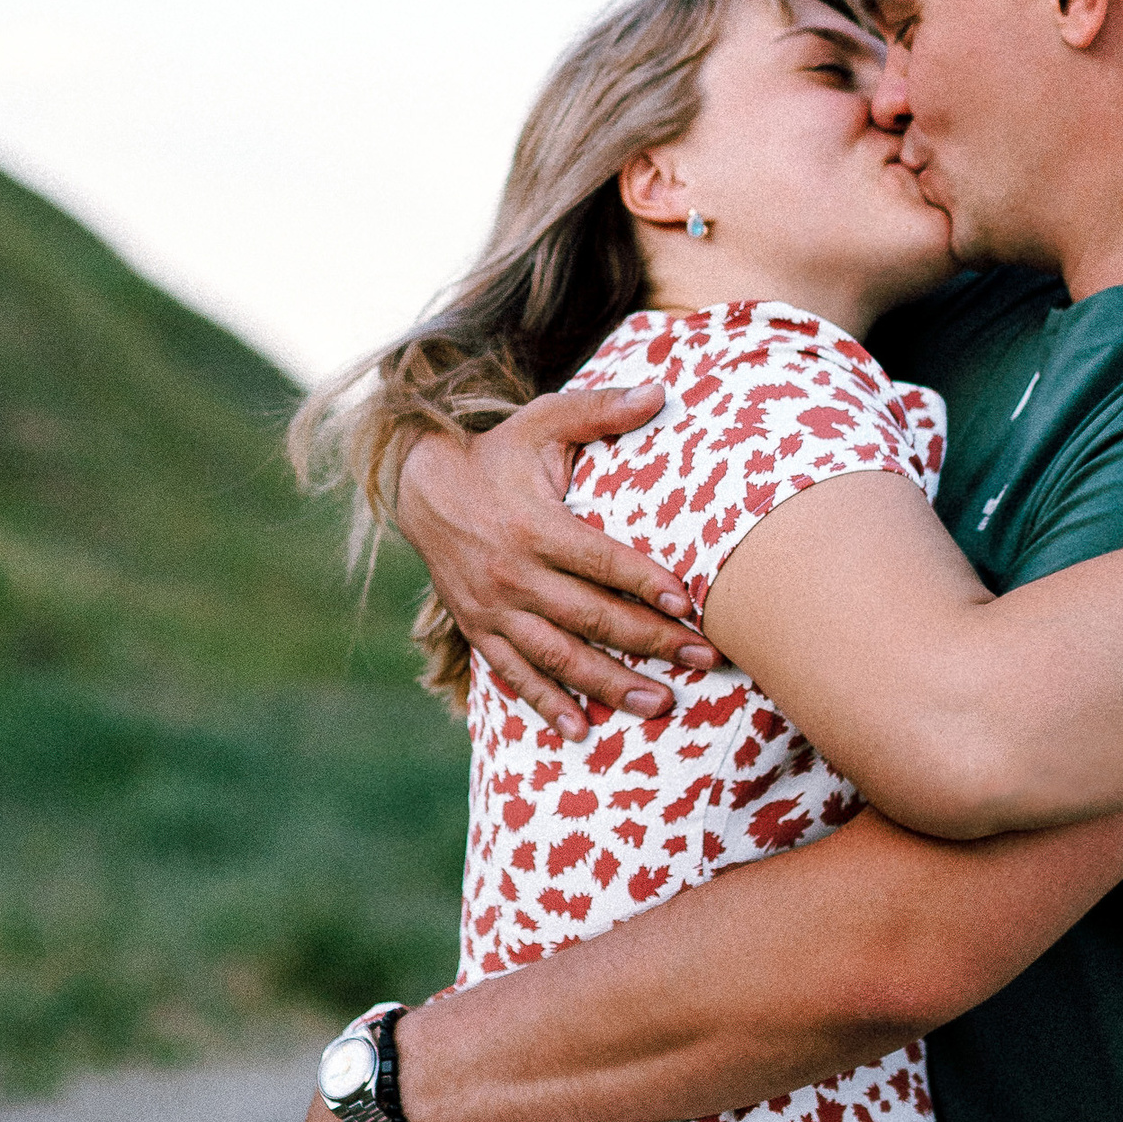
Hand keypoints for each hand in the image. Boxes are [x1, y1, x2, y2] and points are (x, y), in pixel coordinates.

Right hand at [396, 390, 718, 737]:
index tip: (690, 604)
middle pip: (590, 616)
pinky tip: (583, 730)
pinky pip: (514, 675)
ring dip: (610, 684)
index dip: (645, 582)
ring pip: (558, 655)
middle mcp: (512, 573)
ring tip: (660, 704)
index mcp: (534, 524)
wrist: (420, 486)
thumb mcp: (541, 422)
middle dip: (649, 641)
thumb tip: (660, 390)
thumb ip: (600, 409)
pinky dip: (546, 705)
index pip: (599, 559)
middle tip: (702, 661)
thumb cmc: (497, 453)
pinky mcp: (478, 629)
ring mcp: (492, 608)